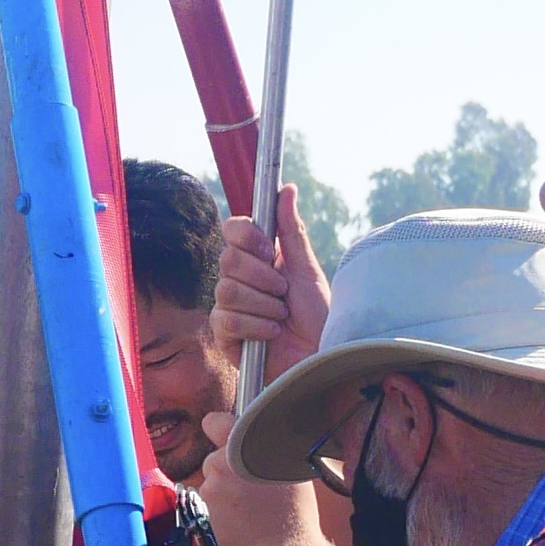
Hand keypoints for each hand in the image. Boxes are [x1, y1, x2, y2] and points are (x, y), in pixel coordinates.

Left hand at [194, 436, 316, 545]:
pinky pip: (202, 512)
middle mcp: (221, 465)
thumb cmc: (293, 516)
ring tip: (247, 516)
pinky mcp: (198, 516)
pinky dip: (215, 519)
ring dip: (220, 500)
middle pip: (212, 463)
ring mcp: (208, 491)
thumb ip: (265, 450)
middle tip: (249, 495)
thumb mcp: (289, 470)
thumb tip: (254, 443)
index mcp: (244, 448)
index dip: (216, 429)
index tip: (217, 434)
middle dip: (224, 476)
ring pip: (208, 490)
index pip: (215, 423)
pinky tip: (237, 528)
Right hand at [214, 187, 327, 389]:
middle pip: (228, 259)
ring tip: (281, 317)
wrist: (320, 357)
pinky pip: (227, 319)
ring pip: (227, 290)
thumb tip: (287, 188)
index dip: (248, 237)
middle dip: (263, 277)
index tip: (271, 251)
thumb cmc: (317, 317)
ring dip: (263, 305)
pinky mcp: (224, 336)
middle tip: (284, 293)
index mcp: (257, 259)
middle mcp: (238, 278)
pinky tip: (272, 335)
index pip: (233, 229)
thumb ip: (292, 231)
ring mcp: (228, 307)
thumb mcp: (306, 270)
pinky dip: (255, 326)